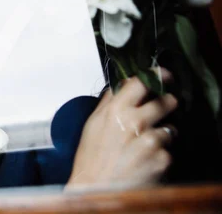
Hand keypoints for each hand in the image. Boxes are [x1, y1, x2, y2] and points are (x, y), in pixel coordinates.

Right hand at [67, 69, 177, 189]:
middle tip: (163, 109)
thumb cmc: (91, 159)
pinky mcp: (162, 159)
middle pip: (166, 101)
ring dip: (164, 132)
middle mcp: (135, 122)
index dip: (157, 75)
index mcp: (115, 110)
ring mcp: (150, 140)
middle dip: (167, 104)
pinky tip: (146, 160)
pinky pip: (169, 149)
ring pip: (171, 127)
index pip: (142, 82)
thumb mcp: (93, 124)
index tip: (164, 74)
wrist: (96, 189)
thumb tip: (120, 83)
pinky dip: (161, 154)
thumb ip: (108, 102)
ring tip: (147, 143)